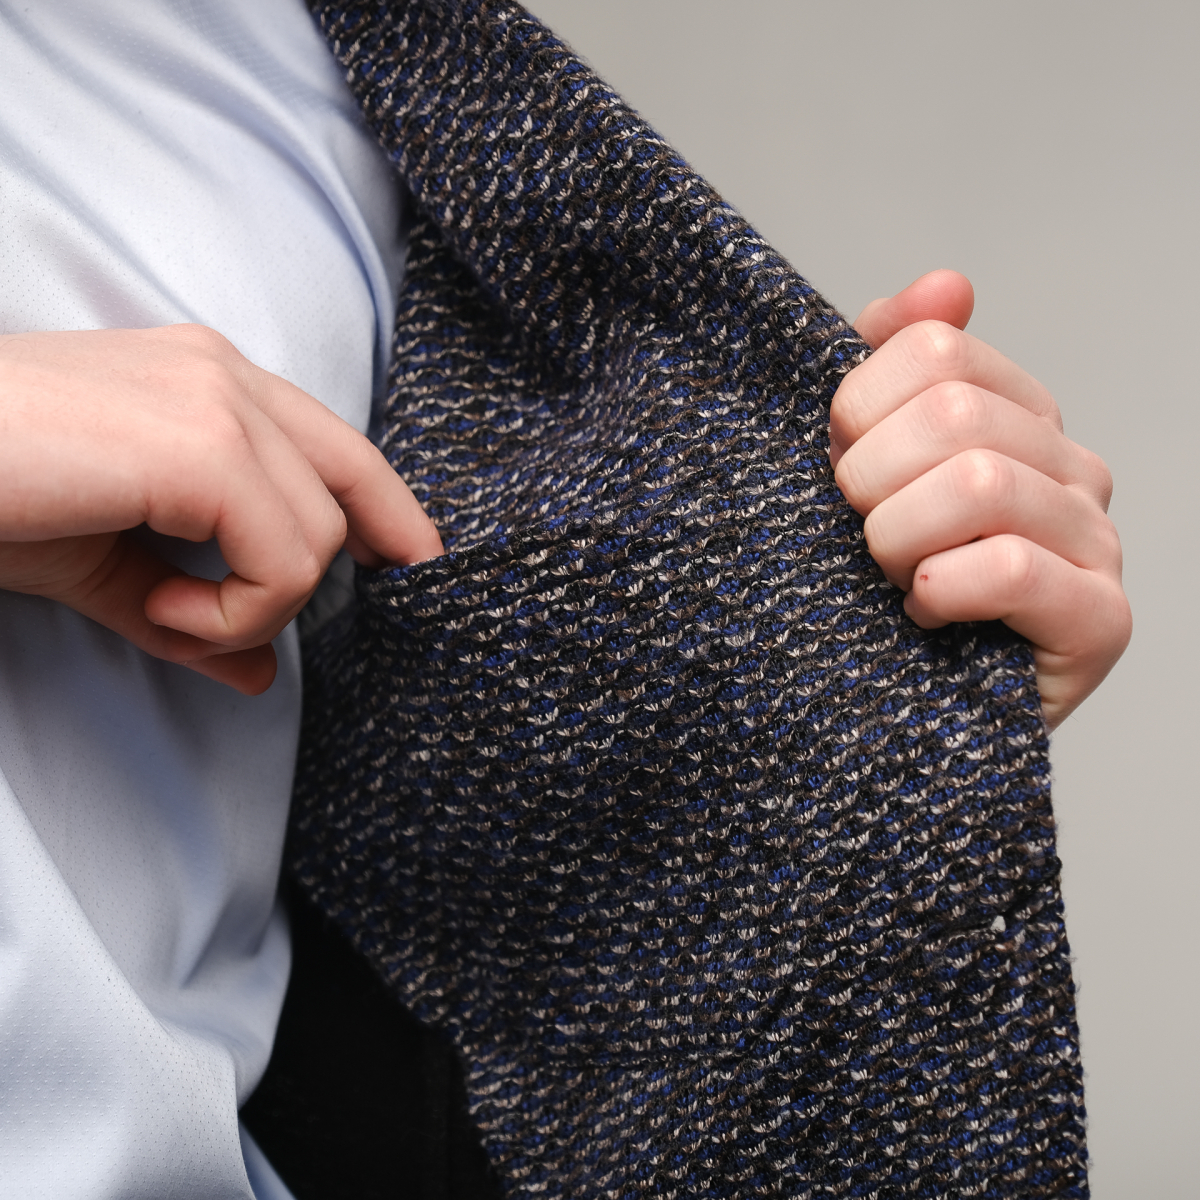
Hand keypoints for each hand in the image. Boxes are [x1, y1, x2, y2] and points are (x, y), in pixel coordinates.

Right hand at [0, 325, 441, 694]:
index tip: (412, 565)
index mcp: (207, 382)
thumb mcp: (104, 563)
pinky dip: (239, 608)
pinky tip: (164, 606)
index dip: (390, 508)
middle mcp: (224, 376)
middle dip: (328, 572)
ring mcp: (218, 403)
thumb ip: (192, 611)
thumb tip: (260, 676)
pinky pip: (286, 559)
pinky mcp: (204, 446)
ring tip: (164, 611)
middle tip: (246, 625)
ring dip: (255, 605)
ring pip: (321, 538)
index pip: (340, 446)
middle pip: (347, 491)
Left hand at [830, 271, 1130, 727]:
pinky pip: (1011, 566)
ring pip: (979, 483)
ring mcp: (1094, 540)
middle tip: (858, 533)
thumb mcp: (869, 470)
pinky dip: (941, 589)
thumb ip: (894, 369)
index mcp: (1018, 415)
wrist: (912, 711)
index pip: (934, 350)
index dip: (858, 408)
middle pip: (951, 413)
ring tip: (891, 576)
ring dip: (897, 538)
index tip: (839, 464)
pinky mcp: (1099, 618)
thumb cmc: (886, 583)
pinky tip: (922, 612)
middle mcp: (1070, 465)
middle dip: (869, 480)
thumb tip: (947, 284)